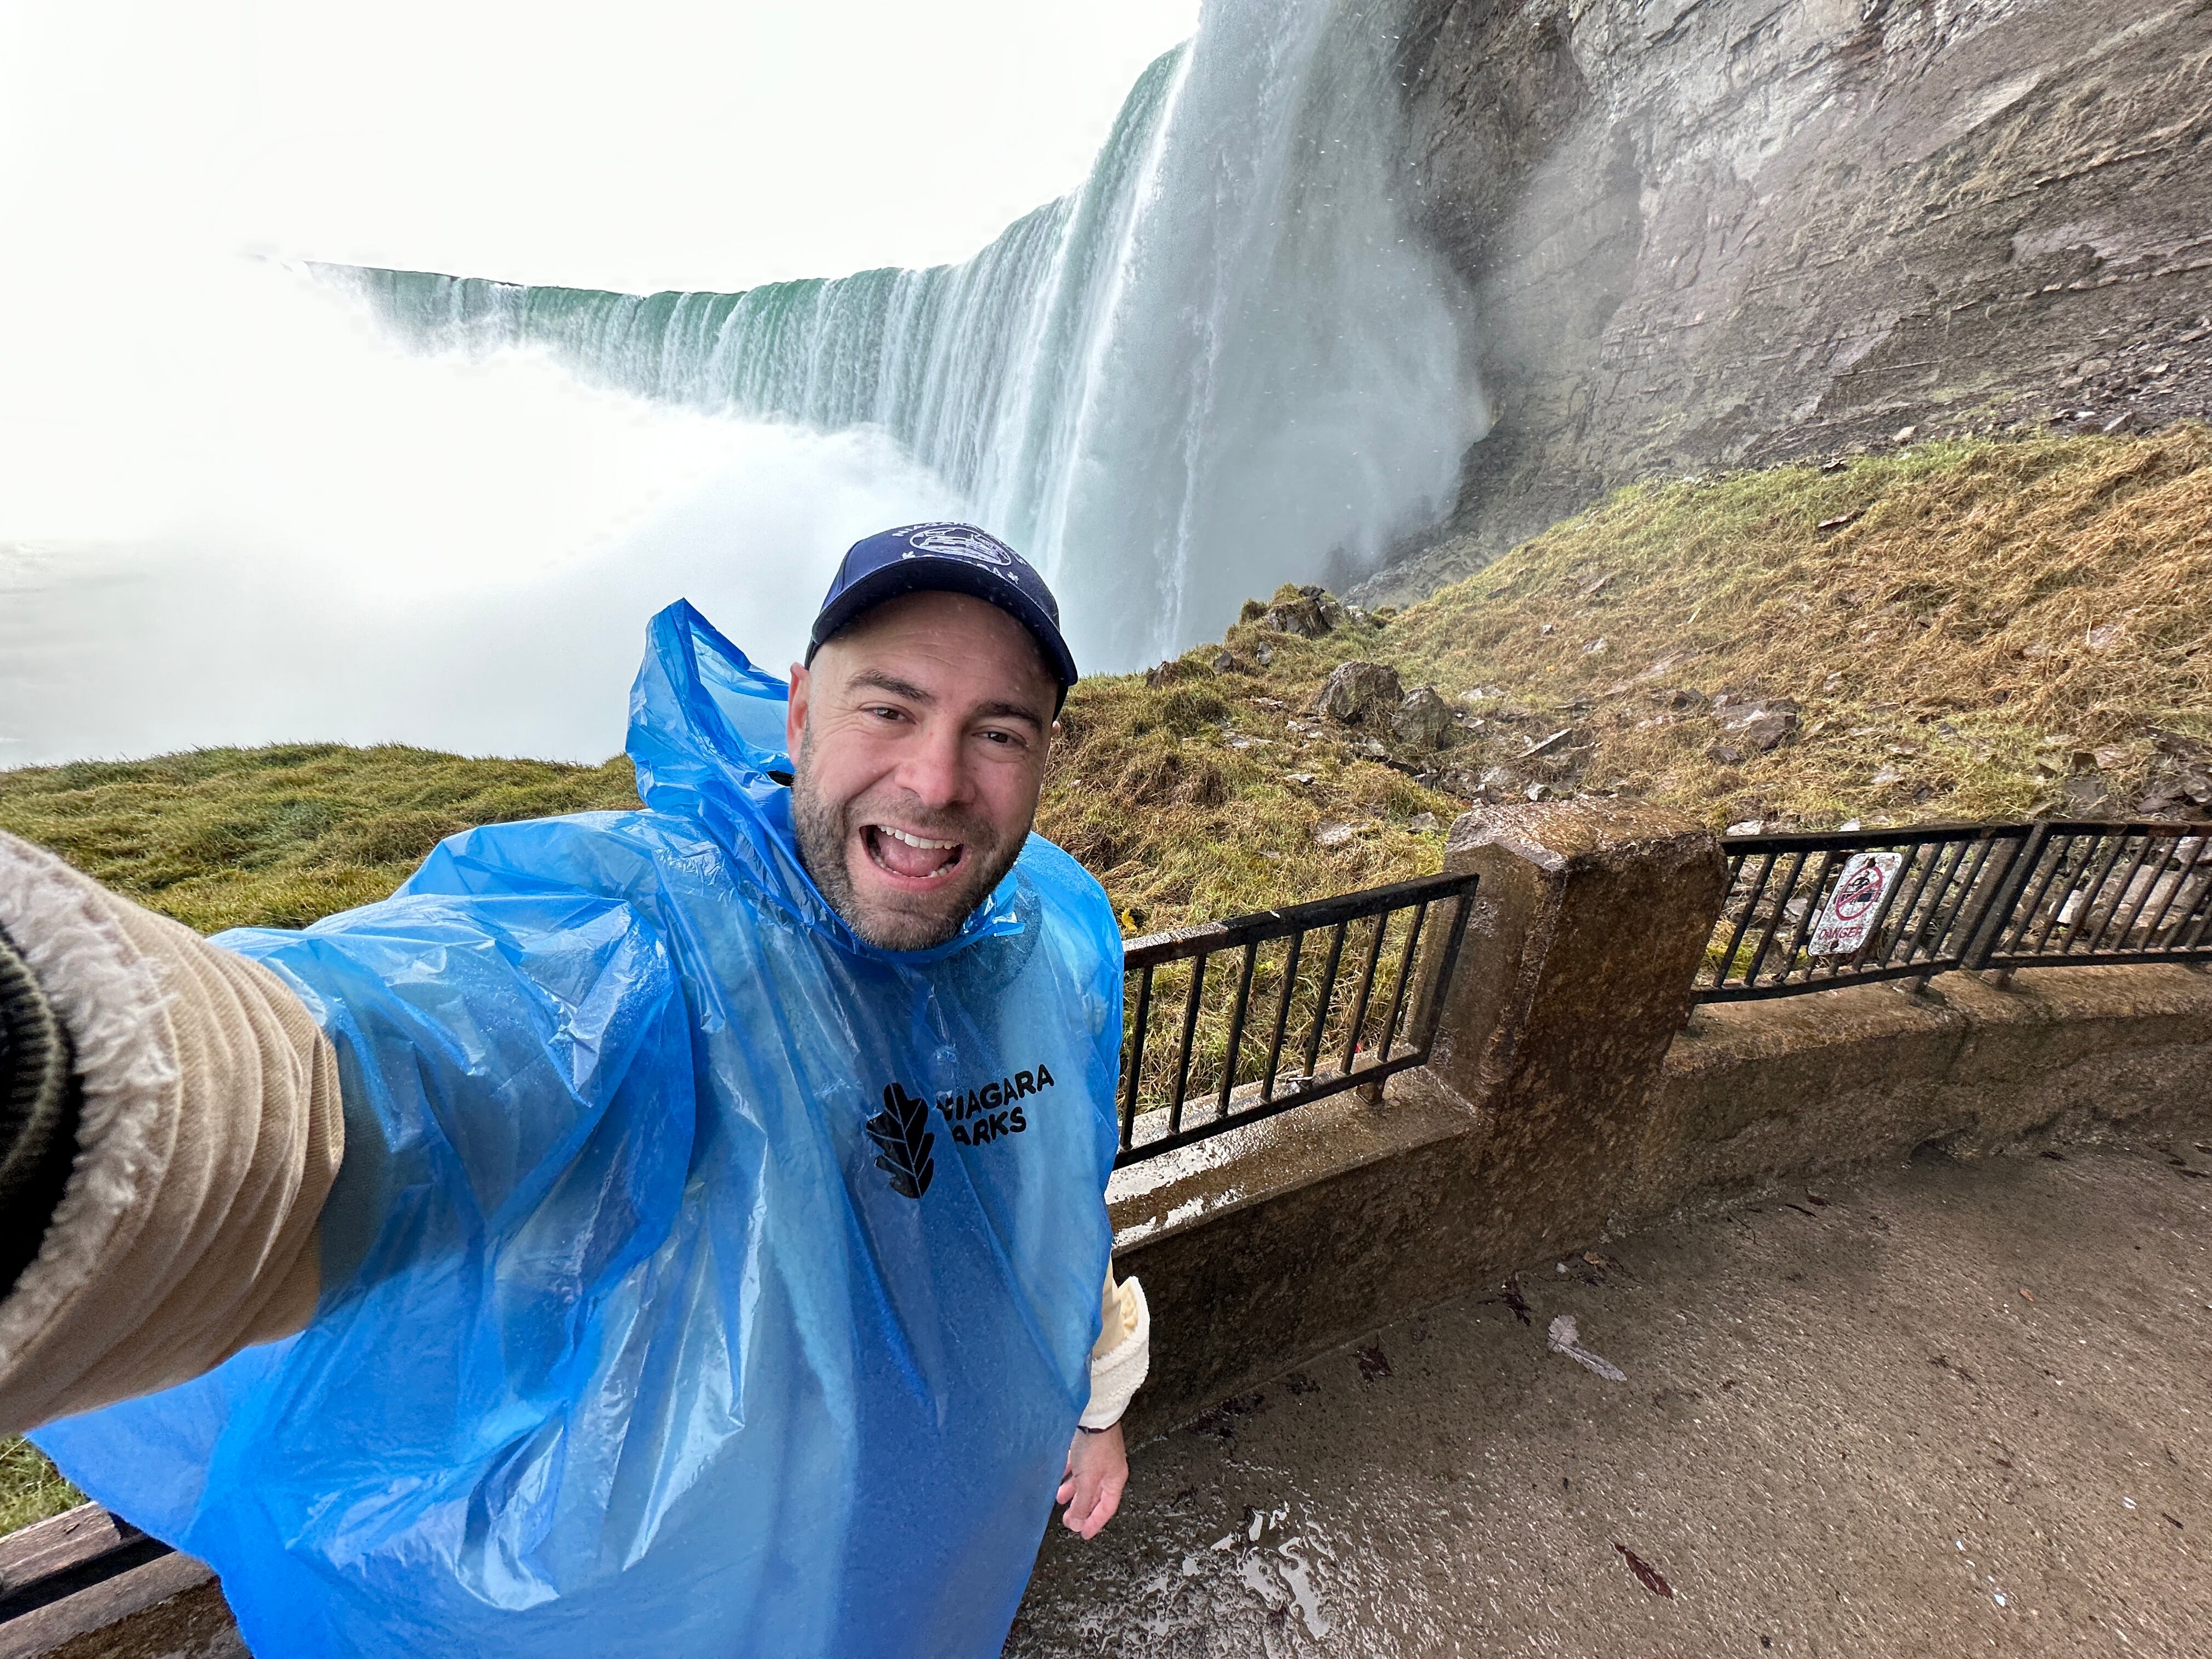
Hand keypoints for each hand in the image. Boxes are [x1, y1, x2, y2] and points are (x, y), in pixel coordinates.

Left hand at [1056, 1423, 1126, 1538]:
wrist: (1095, 1416)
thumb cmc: (1096, 1447)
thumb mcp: (1088, 1480)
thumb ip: (1082, 1504)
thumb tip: (1078, 1525)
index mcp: (1114, 1481)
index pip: (1106, 1509)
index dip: (1095, 1523)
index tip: (1084, 1534)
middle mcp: (1108, 1471)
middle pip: (1095, 1496)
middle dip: (1081, 1509)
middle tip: (1068, 1520)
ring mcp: (1098, 1459)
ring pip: (1085, 1481)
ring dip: (1072, 1492)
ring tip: (1059, 1499)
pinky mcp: (1088, 1448)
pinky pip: (1078, 1467)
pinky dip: (1069, 1474)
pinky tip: (1059, 1477)